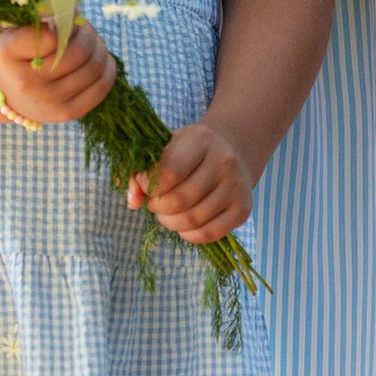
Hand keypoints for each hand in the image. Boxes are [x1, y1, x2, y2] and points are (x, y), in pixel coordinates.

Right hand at [0, 17, 117, 126]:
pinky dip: (108, 68)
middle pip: (79, 52)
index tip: (68, 15)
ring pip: (93, 68)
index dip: (69, 20)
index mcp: (8, 54)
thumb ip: (39, 13)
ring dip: (100, 48)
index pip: (53, 34)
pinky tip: (103, 58)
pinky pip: (100, 88)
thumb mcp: (14, 27)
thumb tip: (74, 5)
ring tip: (92, 41)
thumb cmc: (13, 52)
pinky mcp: (65, 114)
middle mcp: (26, 83)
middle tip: (85, 27)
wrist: (1, 92)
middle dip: (88, 33)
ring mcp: (47, 102)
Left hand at [129, 117, 253, 243]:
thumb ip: (138, 171)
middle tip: (154, 203)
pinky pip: (208, 234)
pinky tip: (183, 225)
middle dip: (157, 207)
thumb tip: (132, 202)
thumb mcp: (164, 148)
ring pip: (192, 220)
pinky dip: (188, 235)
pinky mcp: (242, 209)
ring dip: (170, 222)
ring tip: (166, 213)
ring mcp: (236, 187)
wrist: (231, 152)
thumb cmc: (189, 152)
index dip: (149, 185)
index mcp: (201, 140)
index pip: (169, 172)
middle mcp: (223, 162)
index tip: (144, 184)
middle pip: (179, 200)